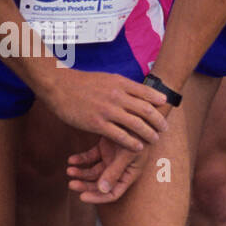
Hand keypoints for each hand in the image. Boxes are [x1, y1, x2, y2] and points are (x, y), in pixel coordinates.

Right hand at [46, 71, 169, 152]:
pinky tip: (138, 147)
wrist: (58, 85)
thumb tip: (141, 92)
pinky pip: (120, 136)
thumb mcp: (107, 78)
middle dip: (159, 121)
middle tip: (165, 128)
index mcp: (120, 83)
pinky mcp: (97, 123)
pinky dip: (132, 143)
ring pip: (136, 125)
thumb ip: (124, 86)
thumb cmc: (83, 83)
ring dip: (149, 134)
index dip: (159, 101)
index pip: (147, 92)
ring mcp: (107, 110)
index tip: (166, 108)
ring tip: (155, 139)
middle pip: (146, 110)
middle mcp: (117, 96)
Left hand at [66, 136, 149, 202]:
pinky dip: (81, 159)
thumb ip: (114, 172)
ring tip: (69, 170)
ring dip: (81, 172)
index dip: (98, 197)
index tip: (82, 197)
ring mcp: (112, 158)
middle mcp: (120, 169)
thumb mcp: (128, 154)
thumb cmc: (139, 135)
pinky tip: (71, 159)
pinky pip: (90, 157)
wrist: (139, 113)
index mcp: (129, 174)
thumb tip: (102, 190)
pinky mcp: (105, 148)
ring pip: (93, 172)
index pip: (113, 193)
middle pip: (100, 184)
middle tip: (71, 184)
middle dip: (85, 185)